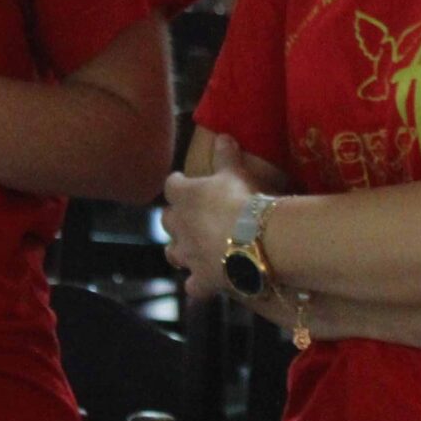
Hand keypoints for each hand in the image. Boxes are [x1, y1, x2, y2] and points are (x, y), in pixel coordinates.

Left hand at [164, 135, 286, 297]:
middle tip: (191, 216)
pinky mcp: (201, 278)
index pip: (172, 185)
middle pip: (167, 220)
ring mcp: (187, 254)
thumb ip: (226, 155)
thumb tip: (222, 135)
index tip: (183, 181)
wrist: (253, 240)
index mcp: (184, 196)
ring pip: (173, 253)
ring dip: (180, 250)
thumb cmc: (242, 199)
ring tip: (192, 248)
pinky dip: (197, 283)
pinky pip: (193, 285)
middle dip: (176, 218)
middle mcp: (178, 226)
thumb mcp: (236, 172)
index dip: (178, 183)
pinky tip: (205, 281)